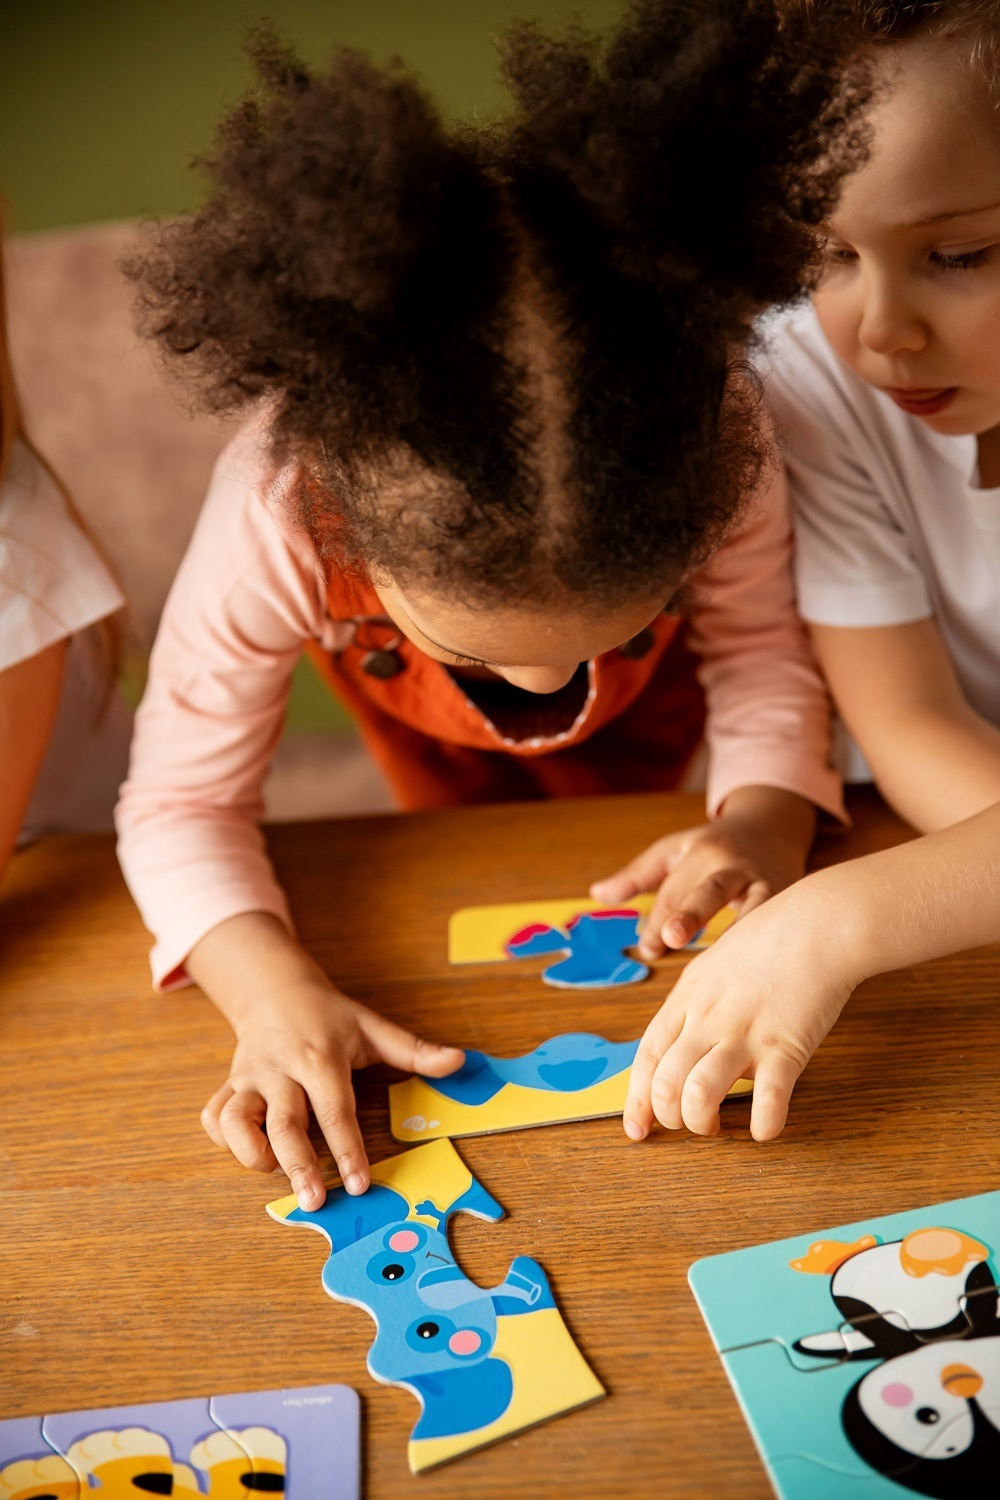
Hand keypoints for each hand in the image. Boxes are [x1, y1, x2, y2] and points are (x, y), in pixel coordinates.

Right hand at [200, 974, 463, 1209]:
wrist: (275, 989)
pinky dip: (223, 1139)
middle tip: (313, 1202)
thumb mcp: (372, 1027)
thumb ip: (415, 1049)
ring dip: (250, 1152)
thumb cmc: (329, 1016)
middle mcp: (281, 1069)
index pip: (334, 1109)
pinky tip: (247, 1151)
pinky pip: (214, 1116)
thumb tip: (459, 1061)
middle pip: (283, 1122)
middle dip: (298, 1165)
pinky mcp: (228, 1085)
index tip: (359, 1184)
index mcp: (319, 1057)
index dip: (347, 1149)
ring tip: (273, 1174)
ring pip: (236, 1119)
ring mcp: (249, 1078)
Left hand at [590, 786, 815, 958]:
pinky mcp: (788, 895)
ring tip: (721, 961)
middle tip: (670, 937)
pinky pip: (776, 919)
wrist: (772, 826)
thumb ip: (638, 875)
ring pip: (750, 904)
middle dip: (689, 913)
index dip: (655, 923)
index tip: (647, 950)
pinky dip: (769, 939)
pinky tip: (761, 965)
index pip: (672, 893)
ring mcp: (764, 880)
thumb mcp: (674, 849)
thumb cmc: (715, 845)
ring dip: (734, 929)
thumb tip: (598, 894)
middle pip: (708, 890)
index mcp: (699, 852)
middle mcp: (731, 864)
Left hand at [623, 873, 860, 1141]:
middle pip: (665, 1082)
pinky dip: (762, 1126)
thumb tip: (686, 1041)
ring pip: (698, 1094)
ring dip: (702, 1122)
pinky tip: (765, 1128)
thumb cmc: (771, 940)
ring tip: (718, 1125)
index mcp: (687, 998)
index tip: (637, 1129)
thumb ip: (696, 1004)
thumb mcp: (714, 965)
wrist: (818, 922)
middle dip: (670, 1117)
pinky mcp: (785, 1046)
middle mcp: (707, 1018)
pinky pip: (766, 1100)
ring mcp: (744, 1032)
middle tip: (690, 1122)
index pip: (647, 1056)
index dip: (637, 1099)